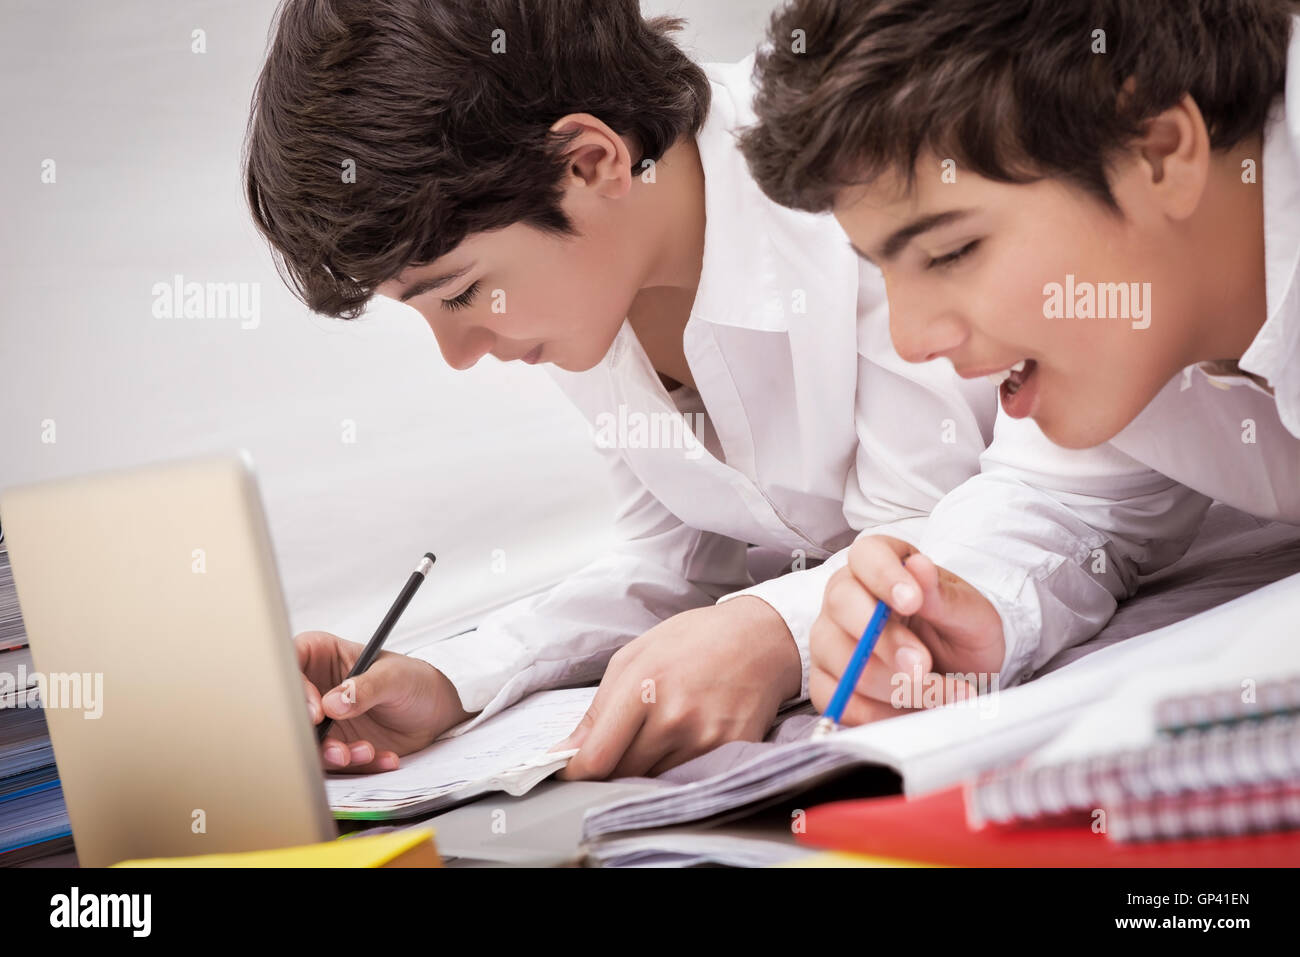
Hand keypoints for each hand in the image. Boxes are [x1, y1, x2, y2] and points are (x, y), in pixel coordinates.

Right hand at [295, 630, 472, 773]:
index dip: (294, 689)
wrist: (434, 714)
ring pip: (308, 742)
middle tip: (338, 746)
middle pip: (291, 711)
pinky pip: (334, 762)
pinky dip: (357, 765)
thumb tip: (333, 703)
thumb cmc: (414, 680)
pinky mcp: (335, 745)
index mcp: (323, 656)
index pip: (290, 664)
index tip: (316, 713)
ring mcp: (324, 720)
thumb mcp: (395, 677)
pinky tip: (383, 757)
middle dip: (312, 734)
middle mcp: (316, 689)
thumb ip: (365, 687)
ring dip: (335, 755)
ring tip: (366, 751)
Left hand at [552, 597, 801, 779]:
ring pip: (653, 780)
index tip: (568, 771)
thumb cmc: (693, 640)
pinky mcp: (730, 753)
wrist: (760, 639)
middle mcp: (674, 718)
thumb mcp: (635, 656)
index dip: (576, 771)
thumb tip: (569, 750)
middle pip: (622, 774)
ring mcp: (705, 739)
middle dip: (610, 767)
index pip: (597, 756)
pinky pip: (687, 780)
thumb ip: (599, 708)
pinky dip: (675, 770)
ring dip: (644, 769)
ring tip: (656, 737)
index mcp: (643, 686)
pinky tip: (681, 744)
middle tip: (616, 748)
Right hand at [810, 535, 1004, 726]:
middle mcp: (846, 597)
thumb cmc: (962, 634)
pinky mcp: (827, 683)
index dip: (884, 576)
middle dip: (886, 641)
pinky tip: (916, 711)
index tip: (912, 601)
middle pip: (842, 606)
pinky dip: (884, 714)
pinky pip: (842, 701)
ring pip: (845, 661)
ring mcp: (830, 641)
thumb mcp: (971, 614)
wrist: (963, 675)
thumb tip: (919, 566)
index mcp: (881, 565)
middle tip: (923, 664)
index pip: (866, 556)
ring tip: (944, 692)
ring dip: (897, 686)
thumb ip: (943, 596)